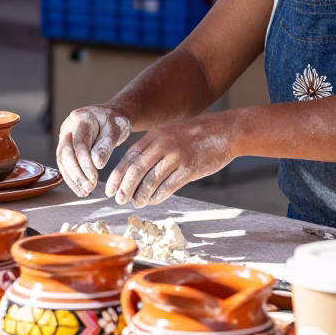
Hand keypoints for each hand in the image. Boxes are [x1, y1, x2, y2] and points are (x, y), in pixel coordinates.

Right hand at [56, 104, 132, 196]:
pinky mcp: (65, 146)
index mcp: (81, 118)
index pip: (79, 144)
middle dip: (77, 173)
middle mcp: (68, 126)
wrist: (113, 117)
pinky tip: (81, 189)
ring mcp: (65, 136)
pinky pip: (64, 163)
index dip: (85, 163)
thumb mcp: (117, 130)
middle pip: (66, 153)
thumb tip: (97, 164)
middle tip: (89, 188)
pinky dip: (72, 177)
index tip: (94, 178)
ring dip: (72, 178)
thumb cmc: (116, 121)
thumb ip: (106, 146)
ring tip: (85, 192)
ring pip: (62, 160)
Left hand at [103, 113, 236, 207]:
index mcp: (154, 135)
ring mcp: (176, 156)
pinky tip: (153, 200)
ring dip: (140, 195)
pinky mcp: (190, 168)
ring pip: (150, 181)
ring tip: (137, 203)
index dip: (117, 176)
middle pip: (136, 170)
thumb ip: (152, 147)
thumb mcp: (169, 133)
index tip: (110, 189)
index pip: (128, 158)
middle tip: (120, 200)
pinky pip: (168, 186)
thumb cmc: (196, 135)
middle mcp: (163, 144)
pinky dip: (158, 196)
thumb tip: (134, 169)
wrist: (225, 131)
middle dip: (125, 188)